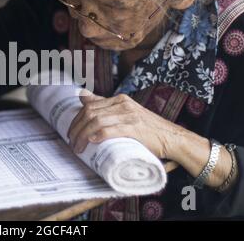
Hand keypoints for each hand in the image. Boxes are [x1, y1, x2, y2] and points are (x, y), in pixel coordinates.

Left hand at [68, 90, 185, 161]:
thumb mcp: (125, 114)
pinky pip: (111, 129)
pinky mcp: (135, 128)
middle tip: (72, 143)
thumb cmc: (147, 129)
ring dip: (83, 135)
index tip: (71, 133)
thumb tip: (82, 95)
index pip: (89, 105)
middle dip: (76, 128)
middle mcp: (123, 104)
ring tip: (79, 148)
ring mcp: (129, 115)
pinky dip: (99, 135)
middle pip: (90, 113)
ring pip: (96, 121)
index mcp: (119, 99)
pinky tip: (93, 141)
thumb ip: (105, 106)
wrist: (172, 138)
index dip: (76, 120)